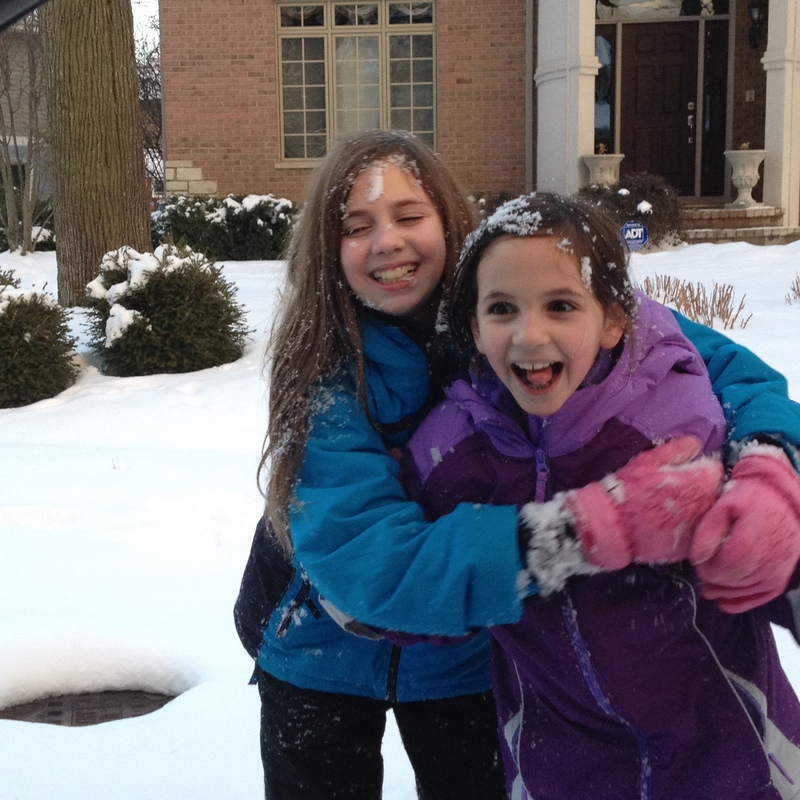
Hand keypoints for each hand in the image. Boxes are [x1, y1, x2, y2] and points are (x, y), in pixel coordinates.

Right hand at [565, 436, 723, 569]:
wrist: (613, 526)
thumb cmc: (630, 489)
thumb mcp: (648, 461)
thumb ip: (677, 450)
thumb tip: (696, 443)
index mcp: (700, 481)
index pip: (715, 470)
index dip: (700, 469)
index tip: (687, 472)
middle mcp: (706, 506)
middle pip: (715, 493)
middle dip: (701, 489)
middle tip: (678, 490)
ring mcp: (700, 529)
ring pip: (707, 515)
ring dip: (696, 510)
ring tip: (673, 509)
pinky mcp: (690, 547)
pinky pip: (696, 534)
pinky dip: (688, 529)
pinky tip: (670, 526)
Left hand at [690, 444, 799, 612]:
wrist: (782, 501)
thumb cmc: (750, 500)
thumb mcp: (723, 506)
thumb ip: (708, 531)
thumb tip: (696, 559)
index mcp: (751, 545)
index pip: (721, 570)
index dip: (705, 569)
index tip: (697, 561)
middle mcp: (767, 564)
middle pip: (729, 583)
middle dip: (711, 579)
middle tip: (702, 568)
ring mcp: (776, 574)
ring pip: (741, 592)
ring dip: (722, 590)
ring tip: (708, 584)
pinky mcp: (780, 580)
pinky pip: (759, 599)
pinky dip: (739, 603)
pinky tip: (722, 602)